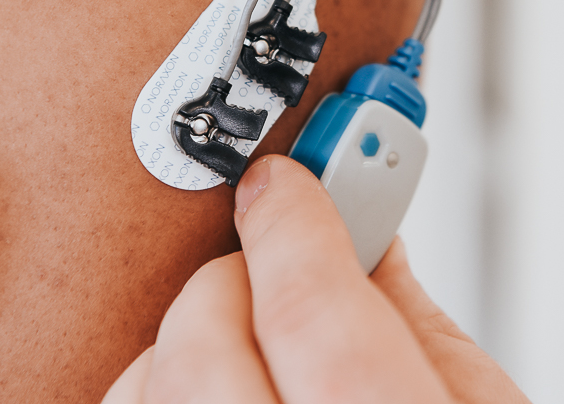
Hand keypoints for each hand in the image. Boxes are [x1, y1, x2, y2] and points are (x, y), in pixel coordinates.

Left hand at [102, 155, 529, 403]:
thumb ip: (419, 326)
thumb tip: (361, 230)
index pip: (318, 318)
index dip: (299, 226)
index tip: (284, 181)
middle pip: (206, 351)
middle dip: (235, 281)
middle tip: (279, 268)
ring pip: (145, 395)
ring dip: (187, 347)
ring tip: (253, 348)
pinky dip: (160, 398)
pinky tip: (218, 399)